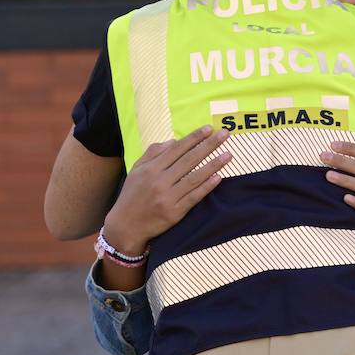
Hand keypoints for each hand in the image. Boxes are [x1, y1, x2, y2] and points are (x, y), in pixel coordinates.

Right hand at [102, 126, 231, 252]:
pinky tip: (219, 177)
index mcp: (151, 168)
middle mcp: (160, 181)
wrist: (126, 225)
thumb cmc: (132, 195)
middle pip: (189, 160)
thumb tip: (174, 141)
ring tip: (229, 154)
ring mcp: (168, 197)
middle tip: (225, 134)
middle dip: (209, 145)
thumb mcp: (137, 170)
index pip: (177, 149)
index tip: (209, 128)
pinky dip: (207, 187)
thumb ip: (153, 153)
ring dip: (213, 165)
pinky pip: (194, 197)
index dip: (194, 138)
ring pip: (194, 177)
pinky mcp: (175, 212)